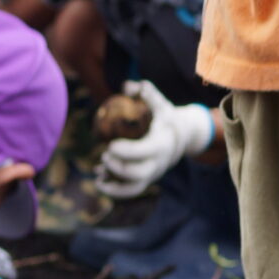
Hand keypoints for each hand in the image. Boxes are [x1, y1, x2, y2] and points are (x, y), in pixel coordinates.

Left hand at [97, 81, 213, 198]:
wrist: (181, 138)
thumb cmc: (165, 118)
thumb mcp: (161, 104)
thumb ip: (147, 94)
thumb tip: (129, 86)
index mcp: (161, 144)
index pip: (145, 152)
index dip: (127, 151)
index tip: (111, 144)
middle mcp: (158, 163)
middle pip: (138, 173)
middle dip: (119, 168)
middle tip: (104, 155)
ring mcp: (152, 175)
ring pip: (133, 189)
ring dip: (114, 187)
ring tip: (97, 177)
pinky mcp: (145, 180)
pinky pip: (129, 191)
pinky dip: (113, 190)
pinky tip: (98, 181)